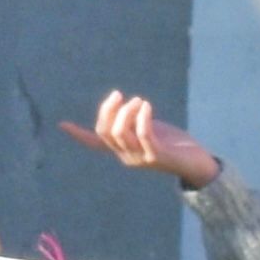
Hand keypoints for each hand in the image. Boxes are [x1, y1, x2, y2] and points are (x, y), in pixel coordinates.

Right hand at [64, 89, 225, 191]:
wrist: (197, 163)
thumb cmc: (175, 144)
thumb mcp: (151, 129)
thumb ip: (135, 120)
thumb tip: (125, 104)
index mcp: (123, 150)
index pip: (96, 142)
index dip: (79, 134)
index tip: (62, 124)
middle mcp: (127, 157)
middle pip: (106, 132)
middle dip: (108, 110)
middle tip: (120, 95)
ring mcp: (140, 158)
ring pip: (121, 133)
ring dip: (127, 112)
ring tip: (139, 101)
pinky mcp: (156, 156)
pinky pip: (143, 134)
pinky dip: (142, 117)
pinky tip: (147, 106)